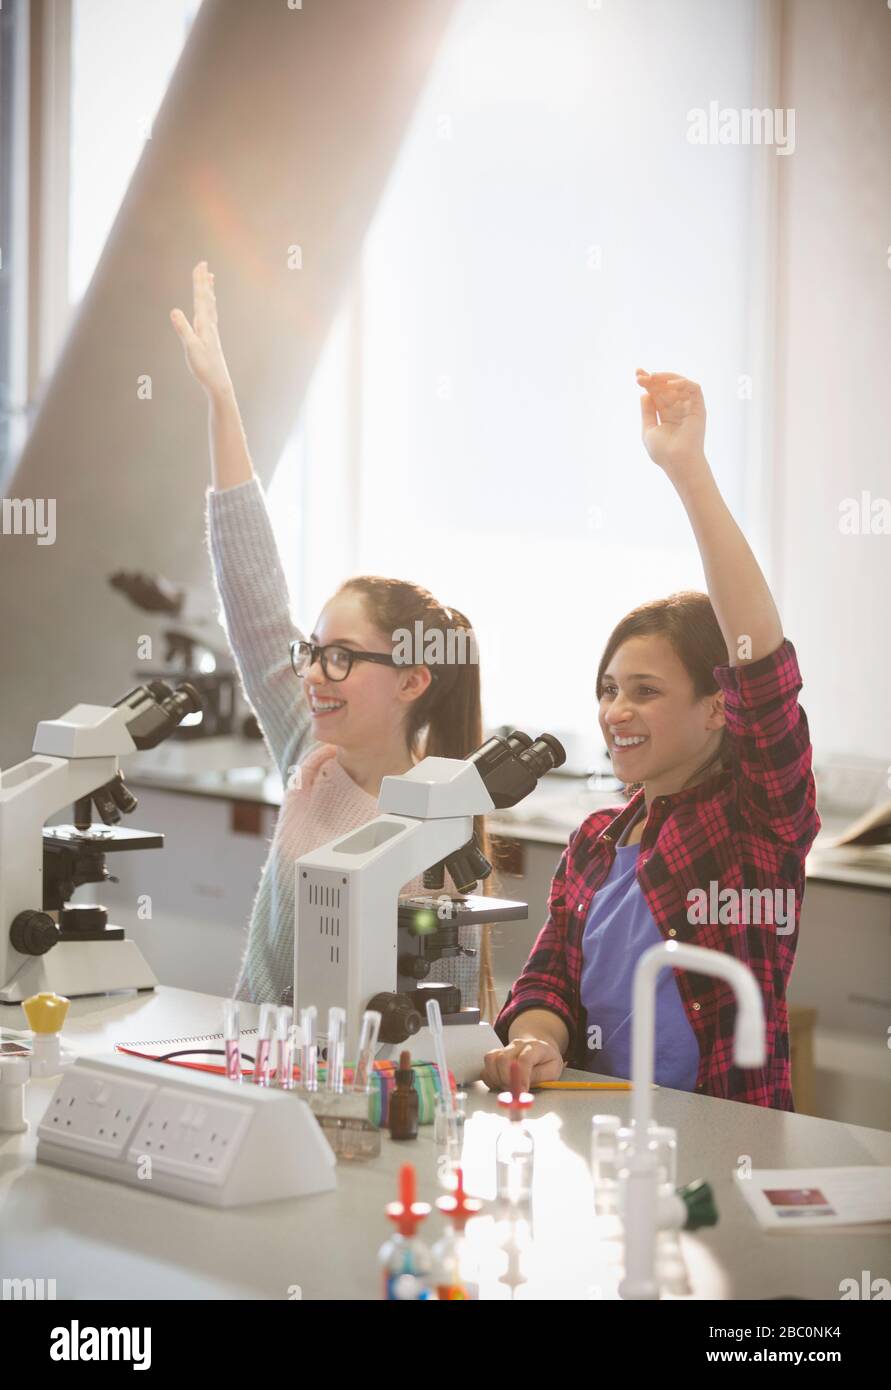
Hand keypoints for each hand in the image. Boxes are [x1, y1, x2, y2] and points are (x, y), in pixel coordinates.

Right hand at [170, 261, 233, 400]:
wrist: (219, 383)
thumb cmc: (204, 367)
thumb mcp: (190, 348)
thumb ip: (183, 329)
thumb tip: (174, 311)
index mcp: (204, 324)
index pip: (201, 298)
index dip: (199, 281)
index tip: (200, 265)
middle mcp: (209, 325)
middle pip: (206, 298)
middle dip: (203, 281)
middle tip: (204, 264)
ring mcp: (211, 331)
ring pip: (210, 306)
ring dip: (208, 291)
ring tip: (210, 279)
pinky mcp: (210, 339)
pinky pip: (209, 316)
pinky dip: (209, 306)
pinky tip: (208, 307)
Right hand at [481, 1035, 563, 1091]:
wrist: (540, 1048)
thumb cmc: (547, 1062)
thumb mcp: (553, 1072)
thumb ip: (538, 1078)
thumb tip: (522, 1088)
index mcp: (536, 1047)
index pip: (524, 1060)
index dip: (521, 1078)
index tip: (521, 1092)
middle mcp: (518, 1044)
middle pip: (503, 1059)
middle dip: (505, 1080)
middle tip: (512, 1092)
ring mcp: (505, 1048)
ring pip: (491, 1060)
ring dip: (495, 1079)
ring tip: (507, 1087)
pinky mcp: (496, 1054)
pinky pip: (486, 1065)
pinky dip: (490, 1078)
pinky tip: (500, 1084)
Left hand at [636, 369, 707, 475]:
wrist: (677, 461)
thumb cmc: (662, 451)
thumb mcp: (648, 429)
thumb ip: (647, 411)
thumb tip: (645, 394)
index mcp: (666, 415)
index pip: (657, 394)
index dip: (648, 383)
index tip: (637, 375)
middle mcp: (678, 409)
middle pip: (666, 388)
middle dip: (653, 379)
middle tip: (640, 375)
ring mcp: (689, 408)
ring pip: (679, 385)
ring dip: (666, 378)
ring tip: (653, 378)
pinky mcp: (699, 408)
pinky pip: (694, 389)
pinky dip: (683, 383)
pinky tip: (670, 384)